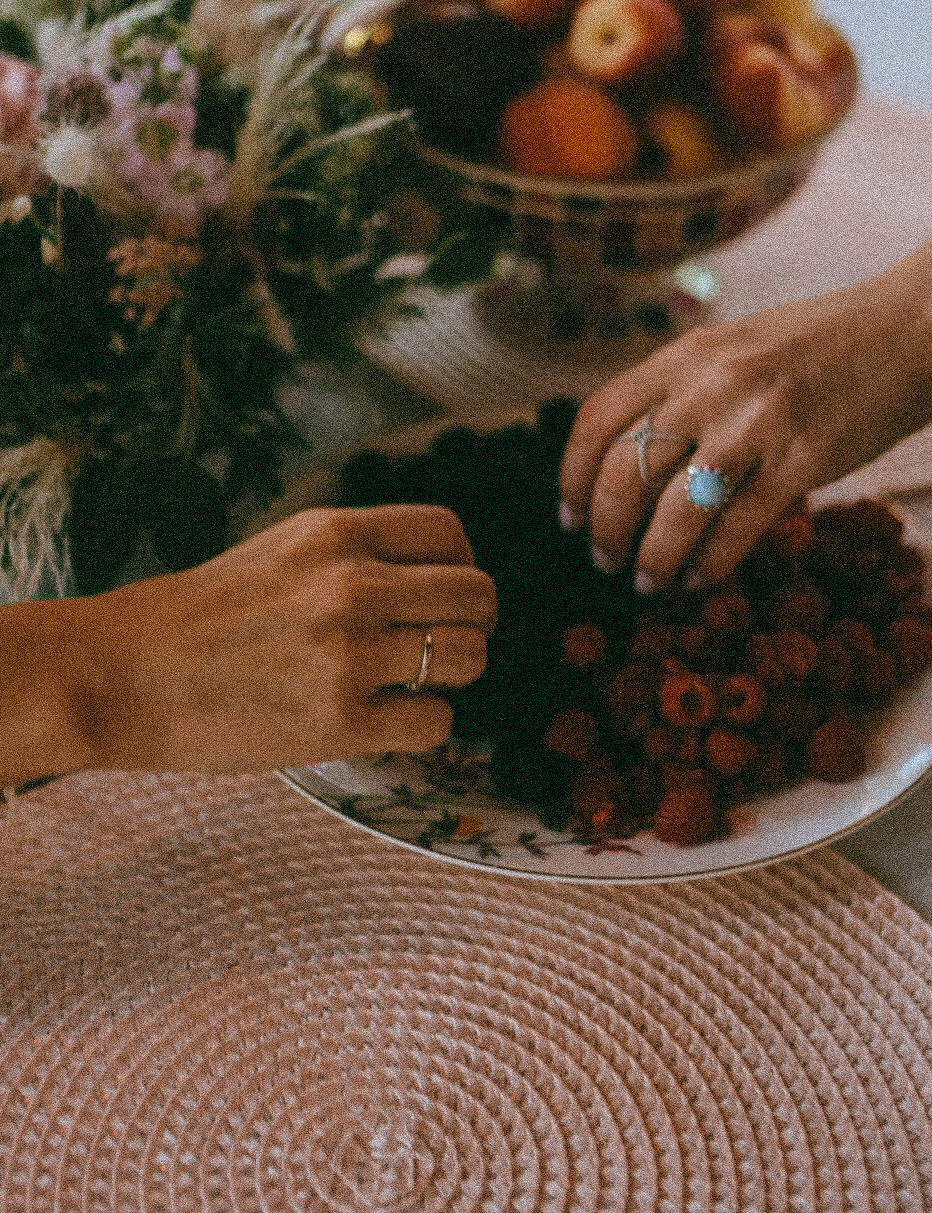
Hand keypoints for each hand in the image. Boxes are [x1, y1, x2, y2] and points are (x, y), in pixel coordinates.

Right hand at [62, 505, 496, 771]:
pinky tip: (386, 721)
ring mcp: (347, 656)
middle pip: (477, 596)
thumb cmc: (202, 616)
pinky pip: (436, 723)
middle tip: (439, 646)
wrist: (123, 675)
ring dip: (452, 676)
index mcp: (336, 534)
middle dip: (470, 624)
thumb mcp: (283, 548)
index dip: (458, 567)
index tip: (438, 595)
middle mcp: (350, 586)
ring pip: (468, 658)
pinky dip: (423, 727)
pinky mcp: (339, 723)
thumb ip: (356, 554)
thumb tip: (434, 575)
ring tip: (413, 685)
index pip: (451, 534)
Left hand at [558, 269, 931, 593]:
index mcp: (687, 353)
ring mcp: (756, 421)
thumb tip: (640, 453)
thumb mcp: (737, 348)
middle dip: (606, 529)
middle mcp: (710, 383)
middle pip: (626, 472)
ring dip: (653, 558)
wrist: (914, 325)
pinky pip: (737, 528)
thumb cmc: (826, 342)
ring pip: (674, 510)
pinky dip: (709, 565)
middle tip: (607, 562)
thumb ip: (687, 388)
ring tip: (651, 582)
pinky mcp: (804, 458)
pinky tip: (702, 580)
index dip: (572, 478)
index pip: (598, 419)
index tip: (570, 516)